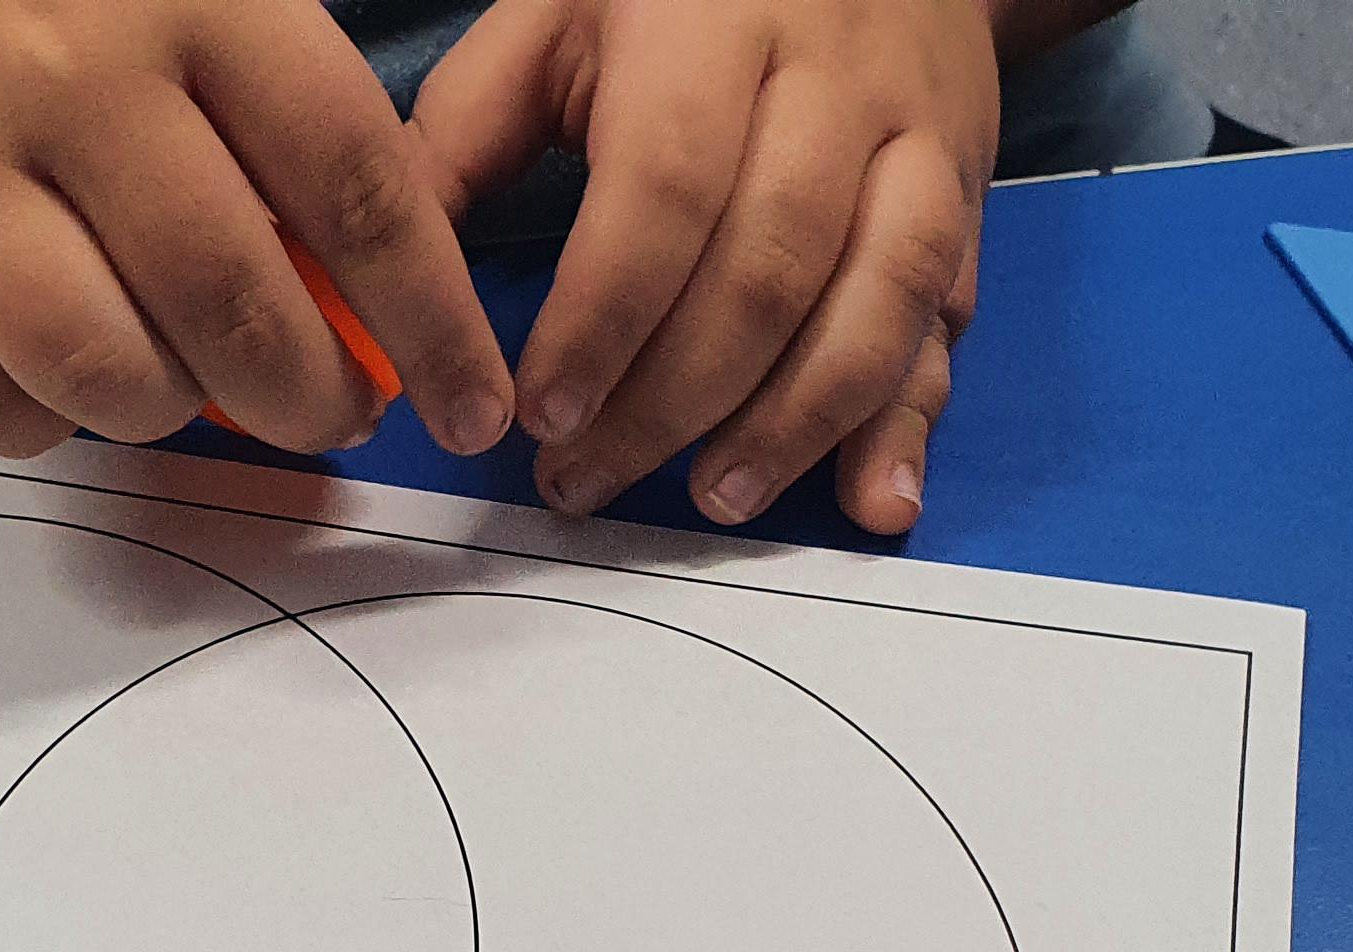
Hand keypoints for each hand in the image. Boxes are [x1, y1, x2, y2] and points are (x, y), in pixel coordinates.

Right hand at [0, 0, 514, 458]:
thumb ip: (290, 96)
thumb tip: (369, 269)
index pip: (354, 188)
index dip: (431, 319)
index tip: (468, 398)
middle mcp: (76, 81)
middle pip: (230, 303)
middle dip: (309, 397)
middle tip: (335, 410)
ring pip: (92, 361)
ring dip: (169, 415)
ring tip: (196, 393)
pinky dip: (30, 418)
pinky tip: (66, 385)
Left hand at [414, 0, 995, 533]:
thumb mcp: (556, 16)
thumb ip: (465, 135)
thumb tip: (385, 277)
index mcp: (713, 22)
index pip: (666, 190)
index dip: (604, 319)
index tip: (542, 415)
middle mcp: (834, 78)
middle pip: (768, 267)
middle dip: (675, 399)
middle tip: (590, 479)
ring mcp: (918, 138)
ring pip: (875, 302)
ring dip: (795, 423)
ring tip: (714, 500)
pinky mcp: (967, 194)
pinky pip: (946, 319)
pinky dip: (913, 422)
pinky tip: (875, 502)